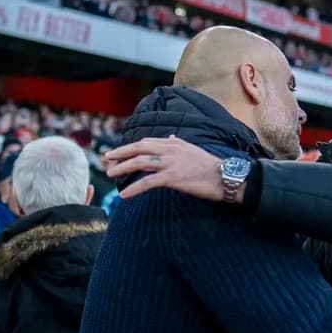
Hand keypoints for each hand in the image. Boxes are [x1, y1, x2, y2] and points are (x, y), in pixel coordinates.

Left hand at [105, 136, 226, 200]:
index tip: (118, 152)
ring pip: (140, 162)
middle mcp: (170, 149)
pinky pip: (148, 182)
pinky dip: (134, 188)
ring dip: (123, 168)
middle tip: (107, 159)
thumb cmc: (211, 167)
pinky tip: (123, 195)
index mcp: (174, 143)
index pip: (147, 142)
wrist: (225, 177)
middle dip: (120, 153)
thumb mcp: (193, 150)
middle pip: (139, 148)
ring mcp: (170, 163)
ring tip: (110, 174)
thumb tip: (171, 137)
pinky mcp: (172, 177)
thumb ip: (179, 144)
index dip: (130, 147)